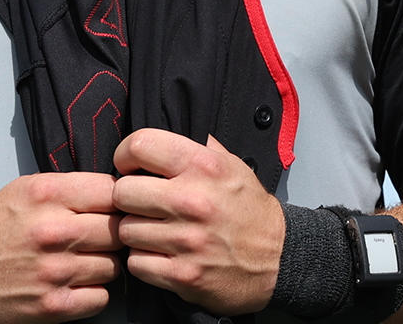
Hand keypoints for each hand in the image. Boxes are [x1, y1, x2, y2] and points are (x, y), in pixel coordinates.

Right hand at [0, 172, 121, 323]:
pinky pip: (102, 297)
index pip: (112, 191)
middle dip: (111, 232)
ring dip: (103, 264)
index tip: (112, 207)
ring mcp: (55, 271)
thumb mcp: (27, 188)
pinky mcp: (54, 305)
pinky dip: (93, 292)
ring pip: (113, 265)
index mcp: (47, 195)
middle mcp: (52, 232)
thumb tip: (117, 189)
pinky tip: (76, 282)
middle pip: (117, 230)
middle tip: (97, 236)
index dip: (117, 199)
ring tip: (82, 259)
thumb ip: (71, 186)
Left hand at [112, 129, 284, 315]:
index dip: (126, 155)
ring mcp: (187, 240)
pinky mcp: (183, 275)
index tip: (130, 166)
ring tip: (155, 230)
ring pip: (125, 230)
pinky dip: (143, 260)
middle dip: (128, 198)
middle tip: (142, 203)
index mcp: (203, 166)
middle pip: (122, 192)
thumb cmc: (250, 210)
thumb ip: (197, 146)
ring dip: (135, 231)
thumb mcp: (232, 165)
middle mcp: (193, 201)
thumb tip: (166, 128)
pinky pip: (135, 262)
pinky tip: (160, 254)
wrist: (280, 258)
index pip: (140, 145)